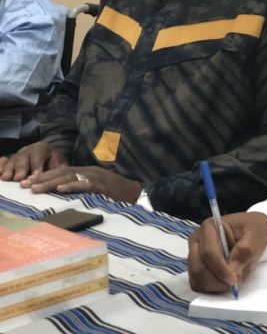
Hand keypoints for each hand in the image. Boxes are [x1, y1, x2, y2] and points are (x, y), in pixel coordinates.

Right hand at [0, 142, 67, 181]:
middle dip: (21, 169)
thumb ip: (58, 171)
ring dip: (9, 170)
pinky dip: (0, 167)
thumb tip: (57, 182)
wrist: (45, 155)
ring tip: (7, 178)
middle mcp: (27, 150)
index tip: (35, 176)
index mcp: (41, 148)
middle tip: (19, 179)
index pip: (38, 157)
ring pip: (12, 161)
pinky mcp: (9, 161)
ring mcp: (17, 155)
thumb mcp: (60, 164)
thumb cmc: (53, 162)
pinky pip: (3, 162)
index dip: (36, 166)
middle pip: (23, 159)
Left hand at [22, 166, 141, 202]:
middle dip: (42, 178)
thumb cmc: (120, 194)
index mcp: (88, 172)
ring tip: (36, 188)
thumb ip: (84, 188)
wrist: (141, 193)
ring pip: (69, 177)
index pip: (63, 171)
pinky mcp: (102, 185)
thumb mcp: (99, 189)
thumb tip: (66, 194)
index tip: (29, 182)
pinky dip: (72, 186)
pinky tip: (60, 189)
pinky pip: (84, 184)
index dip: (45, 176)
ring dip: (51, 182)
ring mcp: (97, 178)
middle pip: (62, 172)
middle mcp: (90, 172)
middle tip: (25, 185)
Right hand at [188, 211, 266, 293]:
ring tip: (231, 281)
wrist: (252, 230)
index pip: (209, 253)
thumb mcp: (255, 236)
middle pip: (198, 268)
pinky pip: (197, 283)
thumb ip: (244, 252)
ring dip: (214, 286)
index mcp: (209, 227)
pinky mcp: (197, 266)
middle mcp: (197, 240)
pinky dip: (210, 288)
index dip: (220, 270)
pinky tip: (224, 283)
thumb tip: (233, 271)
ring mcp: (194, 254)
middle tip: (234, 283)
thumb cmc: (253, 229)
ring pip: (196, 278)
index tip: (234, 280)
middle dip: (216, 281)